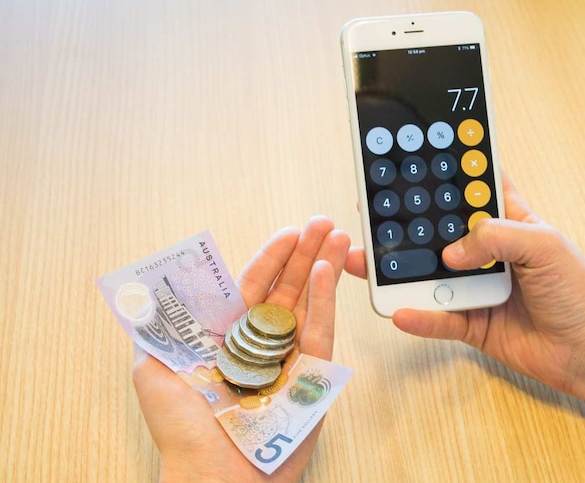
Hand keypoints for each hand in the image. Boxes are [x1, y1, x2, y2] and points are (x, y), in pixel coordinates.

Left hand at [133, 216, 349, 482]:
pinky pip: (320, 331)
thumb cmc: (182, 432)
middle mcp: (259, 345)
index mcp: (226, 338)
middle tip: (322, 223)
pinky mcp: (311, 377)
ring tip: (336, 235)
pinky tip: (329, 271)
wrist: (217, 478)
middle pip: (286, 288)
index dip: (270, 257)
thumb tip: (157, 289)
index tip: (288, 232)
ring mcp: (288, 359)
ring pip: (308, 303)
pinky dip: (326, 300)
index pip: (251, 285)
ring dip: (322, 266)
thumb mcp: (152, 371)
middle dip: (304, 253)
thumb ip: (158, 327)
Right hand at [345, 175, 584, 403]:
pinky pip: (438, 319)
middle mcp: (488, 252)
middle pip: (438, 231)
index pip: (472, 188)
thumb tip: (451, 252)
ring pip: (428, 275)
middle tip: (371, 208)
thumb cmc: (577, 292)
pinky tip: (398, 310)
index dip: (447, 171)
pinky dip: (419, 316)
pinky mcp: (471, 323)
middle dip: (407, 220)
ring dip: (398, 269)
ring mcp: (476, 287)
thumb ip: (497, 237)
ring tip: (365, 259)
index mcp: (509, 222)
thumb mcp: (545, 247)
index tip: (412, 154)